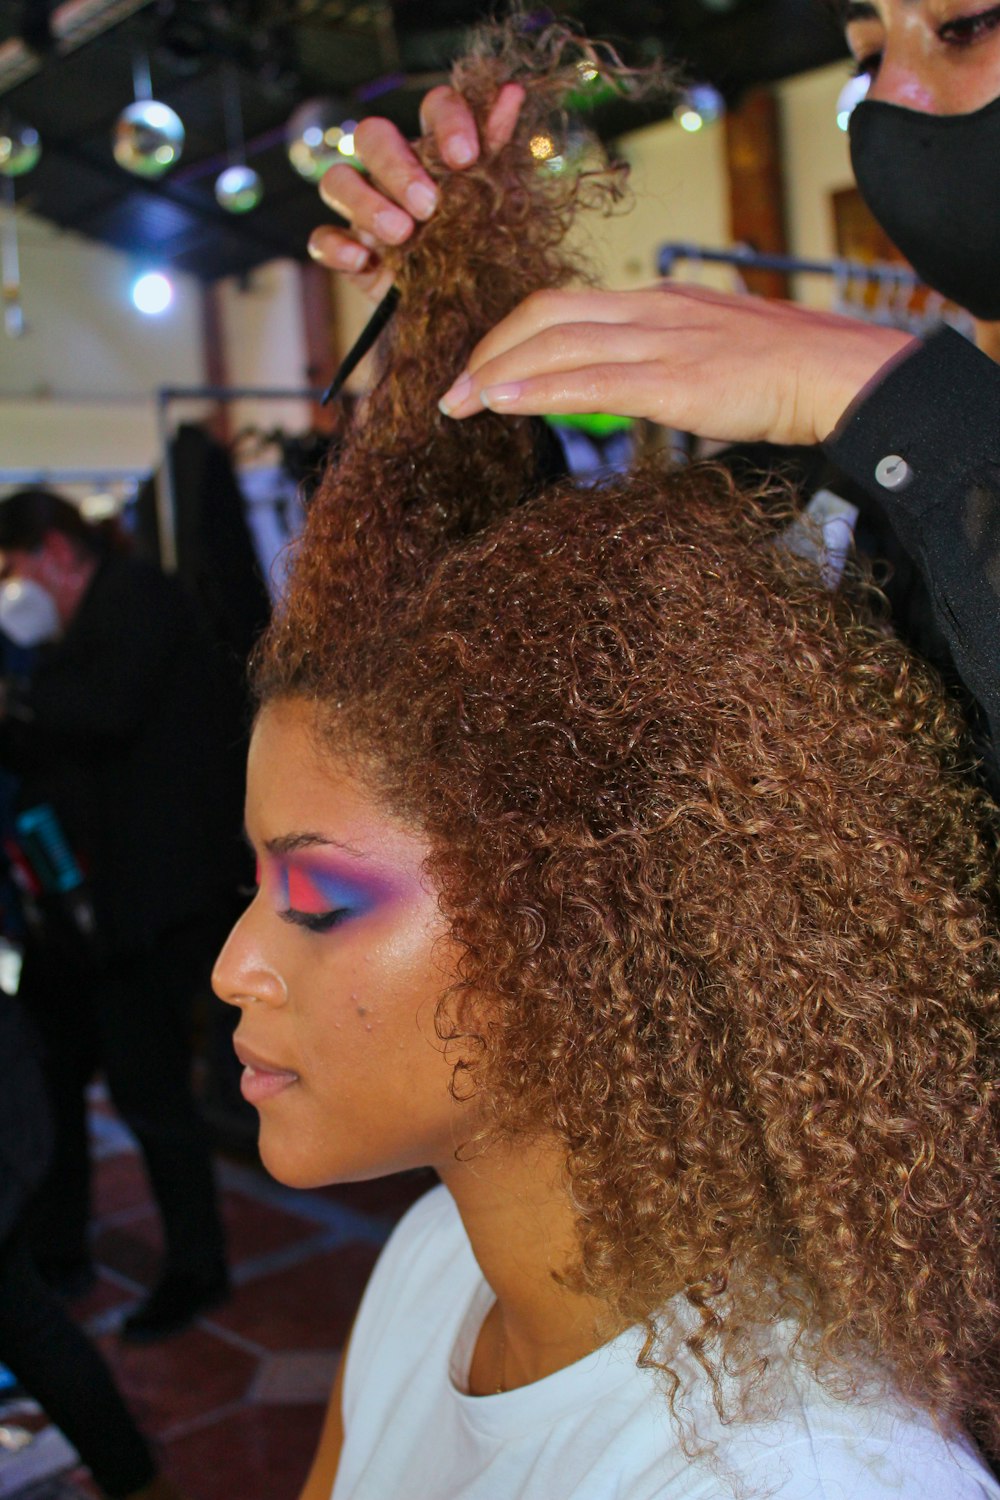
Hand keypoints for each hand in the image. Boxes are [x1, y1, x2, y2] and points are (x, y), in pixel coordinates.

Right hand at [306, 83, 525, 302]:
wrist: (476, 316)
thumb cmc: (487, 251)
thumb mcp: (503, 204)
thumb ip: (500, 149)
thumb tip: (511, 92)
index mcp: (438, 150)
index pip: (434, 107)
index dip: (447, 121)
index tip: (465, 158)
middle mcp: (395, 171)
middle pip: (372, 135)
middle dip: (398, 168)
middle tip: (428, 206)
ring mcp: (366, 211)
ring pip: (337, 180)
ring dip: (366, 203)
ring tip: (401, 234)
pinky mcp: (349, 254)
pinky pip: (322, 239)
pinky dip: (337, 247)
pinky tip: (363, 261)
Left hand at [437, 283, 917, 447]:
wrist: (835, 373)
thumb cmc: (780, 373)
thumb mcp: (708, 352)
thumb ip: (659, 360)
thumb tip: (619, 385)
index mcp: (656, 301)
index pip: (563, 304)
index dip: (509, 333)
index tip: (478, 368)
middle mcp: (649, 310)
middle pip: (545, 314)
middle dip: (488, 351)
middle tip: (449, 393)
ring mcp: (661, 342)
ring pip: (558, 343)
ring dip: (497, 372)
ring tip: (458, 403)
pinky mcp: (674, 380)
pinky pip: (589, 380)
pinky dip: (536, 388)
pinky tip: (500, 401)